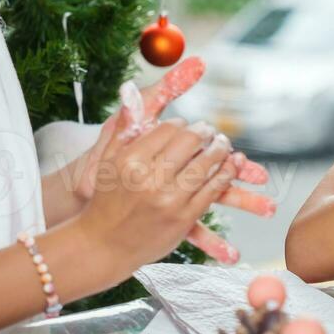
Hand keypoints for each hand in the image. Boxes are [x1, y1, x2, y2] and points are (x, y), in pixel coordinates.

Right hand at [68, 59, 274, 265]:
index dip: (184, 124)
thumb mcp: (108, 159)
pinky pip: (212, 190)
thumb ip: (124, 125)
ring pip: (206, 164)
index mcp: (131, 159)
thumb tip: (129, 88)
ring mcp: (168, 200)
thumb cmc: (106, 199)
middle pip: (190, 141)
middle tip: (211, 131)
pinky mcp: (183, 219)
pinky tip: (230, 167)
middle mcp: (150, 178)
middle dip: (206, 133)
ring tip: (224, 145)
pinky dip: (226, 175)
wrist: (103, 245)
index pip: (169, 129)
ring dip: (221, 150)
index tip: (188, 125)